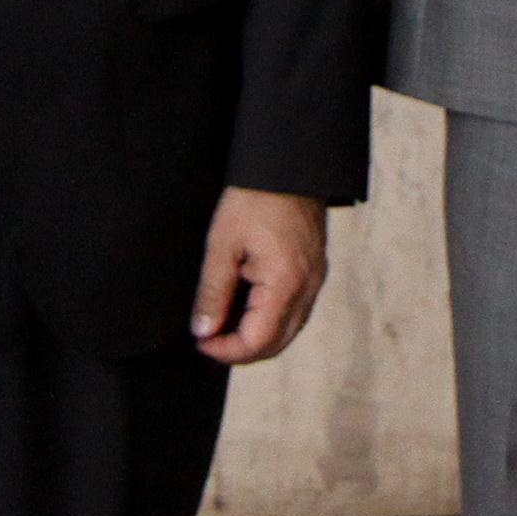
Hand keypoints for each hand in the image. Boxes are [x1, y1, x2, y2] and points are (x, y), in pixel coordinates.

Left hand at [190, 189, 329, 365]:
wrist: (289, 165)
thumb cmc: (255, 198)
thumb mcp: (222, 244)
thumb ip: (212, 292)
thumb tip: (203, 330)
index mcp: (285, 283)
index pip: (258, 340)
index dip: (226, 350)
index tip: (201, 341)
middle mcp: (307, 289)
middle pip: (276, 344)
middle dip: (240, 350)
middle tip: (208, 339)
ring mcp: (315, 281)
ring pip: (287, 331)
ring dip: (255, 337)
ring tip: (223, 324)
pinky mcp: (314, 272)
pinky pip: (294, 312)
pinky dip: (269, 320)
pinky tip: (245, 308)